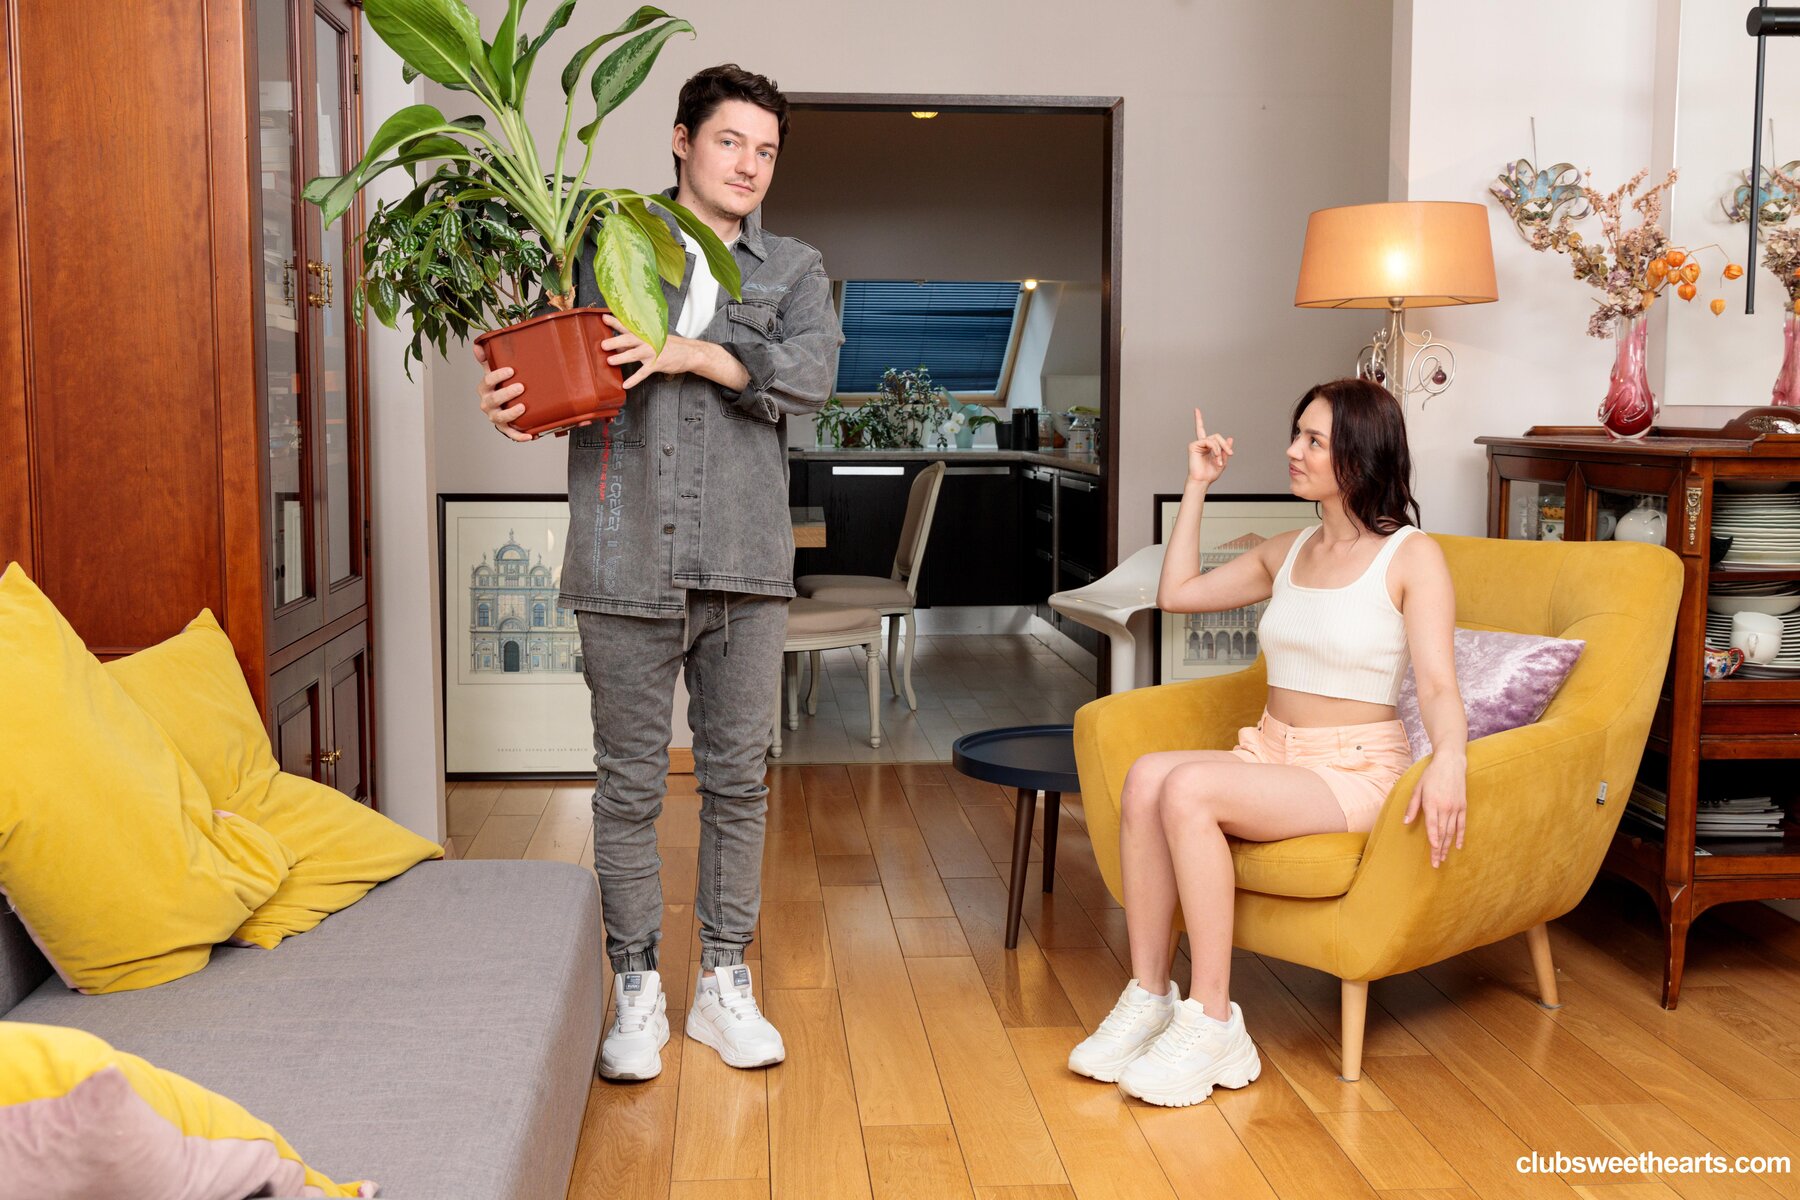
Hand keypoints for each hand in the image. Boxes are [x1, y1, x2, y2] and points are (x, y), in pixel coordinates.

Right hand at [474, 341, 530, 442]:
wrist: (502, 404)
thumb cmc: (498, 386)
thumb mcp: (492, 372)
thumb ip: (486, 360)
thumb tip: (477, 345)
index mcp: (484, 388)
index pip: (487, 381)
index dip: (498, 376)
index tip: (511, 370)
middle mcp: (487, 403)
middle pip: (493, 400)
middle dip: (506, 393)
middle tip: (520, 387)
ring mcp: (495, 416)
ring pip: (500, 417)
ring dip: (511, 413)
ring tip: (522, 407)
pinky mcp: (505, 427)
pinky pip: (511, 433)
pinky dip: (519, 436)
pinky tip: (530, 435)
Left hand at [601, 315, 690, 389]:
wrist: (688, 352)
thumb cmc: (668, 345)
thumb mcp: (651, 340)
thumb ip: (634, 342)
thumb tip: (617, 345)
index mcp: (645, 333)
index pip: (628, 326)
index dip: (616, 321)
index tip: (604, 317)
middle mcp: (647, 341)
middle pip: (629, 339)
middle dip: (615, 341)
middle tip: (603, 344)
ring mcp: (653, 352)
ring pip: (634, 354)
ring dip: (622, 357)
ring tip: (610, 361)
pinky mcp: (657, 364)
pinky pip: (643, 372)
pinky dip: (634, 379)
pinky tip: (626, 384)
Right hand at [1187, 408, 1232, 484]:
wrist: (1202, 481)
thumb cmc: (1210, 473)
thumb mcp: (1223, 461)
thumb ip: (1225, 450)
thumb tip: (1230, 438)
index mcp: (1206, 446)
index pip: (1201, 430)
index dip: (1198, 420)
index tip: (1196, 409)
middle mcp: (1200, 443)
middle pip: (1216, 436)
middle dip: (1225, 444)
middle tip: (1231, 454)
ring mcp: (1196, 444)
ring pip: (1215, 438)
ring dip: (1221, 449)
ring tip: (1220, 461)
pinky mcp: (1193, 446)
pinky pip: (1209, 442)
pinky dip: (1215, 449)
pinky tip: (1216, 457)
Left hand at [1404, 754, 1466, 868]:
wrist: (1450, 763)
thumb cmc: (1430, 775)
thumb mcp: (1417, 788)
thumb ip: (1412, 806)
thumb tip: (1406, 822)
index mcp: (1432, 803)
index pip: (1433, 826)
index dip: (1433, 840)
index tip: (1433, 853)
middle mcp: (1445, 807)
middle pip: (1442, 833)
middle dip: (1439, 849)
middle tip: (1436, 864)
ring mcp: (1455, 808)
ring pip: (1452, 831)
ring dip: (1448, 846)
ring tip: (1444, 858)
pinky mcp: (1462, 806)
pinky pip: (1462, 825)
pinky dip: (1460, 836)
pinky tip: (1457, 846)